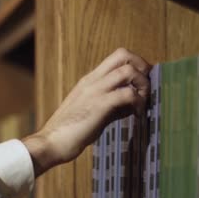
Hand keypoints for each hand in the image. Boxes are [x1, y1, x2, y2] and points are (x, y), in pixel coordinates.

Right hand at [23, 48, 150, 176]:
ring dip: (143, 84)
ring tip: (144, 102)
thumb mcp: (94, 112)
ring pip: (128, 71)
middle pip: (123, 54)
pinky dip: (139, 103)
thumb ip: (113, 105)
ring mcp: (95, 91)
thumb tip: (134, 104)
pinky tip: (138, 115)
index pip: (117, 57)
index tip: (144, 80)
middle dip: (142, 66)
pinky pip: (127, 94)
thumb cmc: (71, 131)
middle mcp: (92, 80)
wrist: (50, 143)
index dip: (136, 64)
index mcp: (90, 80)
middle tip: (148, 86)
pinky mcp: (99, 106)